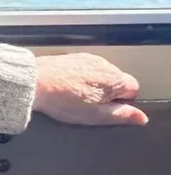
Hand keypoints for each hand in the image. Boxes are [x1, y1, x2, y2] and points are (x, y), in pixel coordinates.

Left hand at [33, 53, 147, 125]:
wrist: (32, 82)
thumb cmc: (62, 100)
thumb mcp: (95, 115)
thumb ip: (121, 115)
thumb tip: (141, 117)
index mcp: (114, 79)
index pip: (134, 90)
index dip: (121, 102)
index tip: (105, 108)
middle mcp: (104, 64)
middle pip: (117, 82)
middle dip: (107, 94)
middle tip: (88, 104)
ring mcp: (88, 58)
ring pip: (100, 75)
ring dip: (93, 86)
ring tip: (74, 96)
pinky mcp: (73, 57)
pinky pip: (85, 70)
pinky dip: (80, 78)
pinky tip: (66, 87)